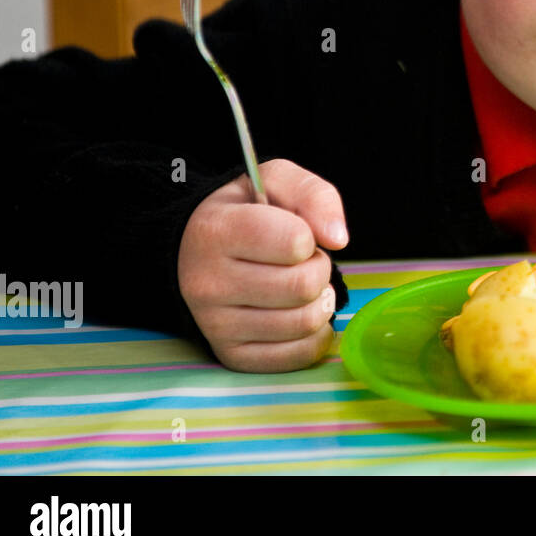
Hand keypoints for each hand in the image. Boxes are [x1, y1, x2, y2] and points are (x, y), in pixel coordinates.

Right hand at [179, 158, 348, 371]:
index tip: (296, 234)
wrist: (197, 250)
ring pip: (304, 322)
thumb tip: (337, 238)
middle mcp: (207, 282)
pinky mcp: (232, 355)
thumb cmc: (245, 213)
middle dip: (318, 269)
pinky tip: (299, 313)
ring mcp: (216, 325)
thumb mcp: (275, 181)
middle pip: (303, 286)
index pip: (295, 241)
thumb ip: (314, 196)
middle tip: (302, 261)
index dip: (309, 236)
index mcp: (216, 232)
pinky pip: (298, 355)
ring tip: (300, 285)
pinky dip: (314, 335)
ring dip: (318, 301)